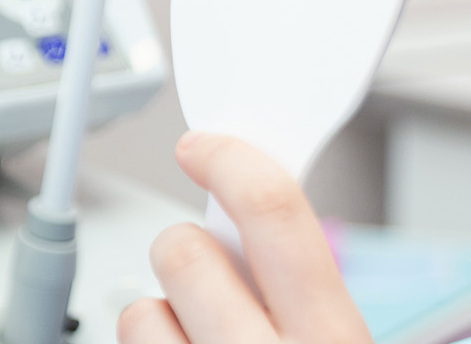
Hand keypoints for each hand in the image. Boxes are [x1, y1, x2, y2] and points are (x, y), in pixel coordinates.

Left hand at [119, 132, 372, 343]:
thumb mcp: (338, 338)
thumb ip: (304, 285)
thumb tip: (254, 202)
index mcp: (331, 332)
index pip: (274, 212)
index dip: (231, 162)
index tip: (204, 147)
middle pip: (189, 252)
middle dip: (186, 243)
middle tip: (204, 265)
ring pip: (144, 304)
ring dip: (166, 307)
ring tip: (198, 331)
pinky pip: (133, 336)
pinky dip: (149, 340)